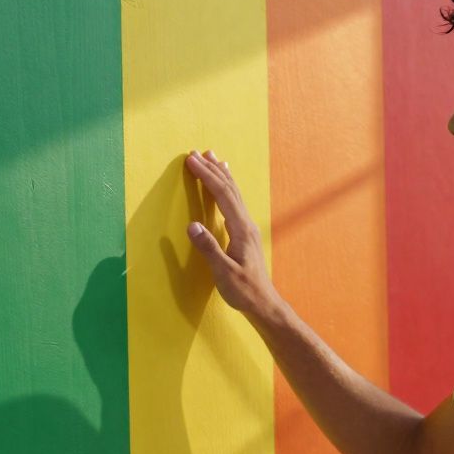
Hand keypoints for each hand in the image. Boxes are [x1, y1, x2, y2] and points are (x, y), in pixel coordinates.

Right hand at [184, 150, 280, 317]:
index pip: (222, 194)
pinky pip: (235, 202)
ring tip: (212, 158)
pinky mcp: (245, 233)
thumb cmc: (243, 290)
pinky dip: (227, 187)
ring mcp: (247, 227)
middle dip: (212, 169)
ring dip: (221, 174)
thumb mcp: (223, 273)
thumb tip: (192, 226)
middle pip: (229, 188)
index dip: (206, 176)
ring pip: (234, 193)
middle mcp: (246, 224)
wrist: (262, 302)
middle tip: (197, 152)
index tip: (191, 161)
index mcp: (241, 229)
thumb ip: (208, 249)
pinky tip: (226, 186)